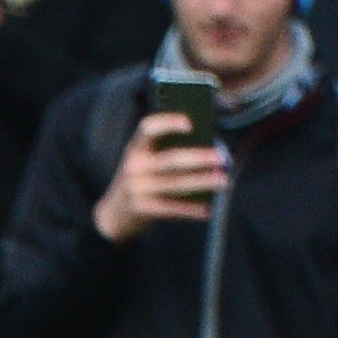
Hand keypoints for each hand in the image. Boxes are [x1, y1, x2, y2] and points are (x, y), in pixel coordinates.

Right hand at [92, 112, 224, 240]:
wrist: (113, 214)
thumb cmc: (141, 179)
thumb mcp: (144, 160)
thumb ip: (167, 150)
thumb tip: (207, 148)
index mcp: (136, 147)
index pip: (148, 128)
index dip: (168, 123)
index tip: (190, 123)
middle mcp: (133, 166)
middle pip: (171, 159)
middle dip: (199, 158)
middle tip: (221, 157)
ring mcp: (136, 188)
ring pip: (176, 184)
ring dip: (202, 182)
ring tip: (223, 180)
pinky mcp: (141, 209)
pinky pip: (171, 208)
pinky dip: (190, 209)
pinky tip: (207, 209)